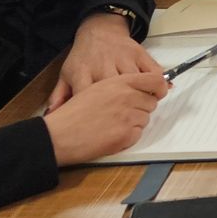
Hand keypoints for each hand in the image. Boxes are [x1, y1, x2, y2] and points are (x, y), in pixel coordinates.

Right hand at [43, 71, 168, 166]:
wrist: (58, 134)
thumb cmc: (73, 112)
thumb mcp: (96, 88)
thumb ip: (120, 85)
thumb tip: (144, 88)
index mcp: (119, 81)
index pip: (154, 80)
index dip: (158, 88)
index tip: (157, 93)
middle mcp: (126, 96)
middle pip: (151, 102)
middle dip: (140, 108)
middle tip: (120, 113)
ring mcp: (127, 115)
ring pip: (145, 119)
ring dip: (133, 123)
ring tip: (110, 124)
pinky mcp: (126, 134)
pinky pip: (138, 134)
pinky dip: (127, 137)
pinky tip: (110, 135)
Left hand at [46, 12, 161, 111]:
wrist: (99, 30)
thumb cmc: (83, 57)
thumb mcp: (67, 74)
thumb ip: (59, 97)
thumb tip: (52, 117)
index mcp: (83, 72)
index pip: (88, 95)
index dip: (95, 112)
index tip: (101, 124)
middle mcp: (103, 64)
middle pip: (115, 90)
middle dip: (122, 107)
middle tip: (126, 119)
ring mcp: (123, 58)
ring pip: (136, 81)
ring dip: (142, 97)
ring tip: (144, 109)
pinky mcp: (139, 53)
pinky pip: (152, 70)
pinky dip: (157, 83)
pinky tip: (157, 93)